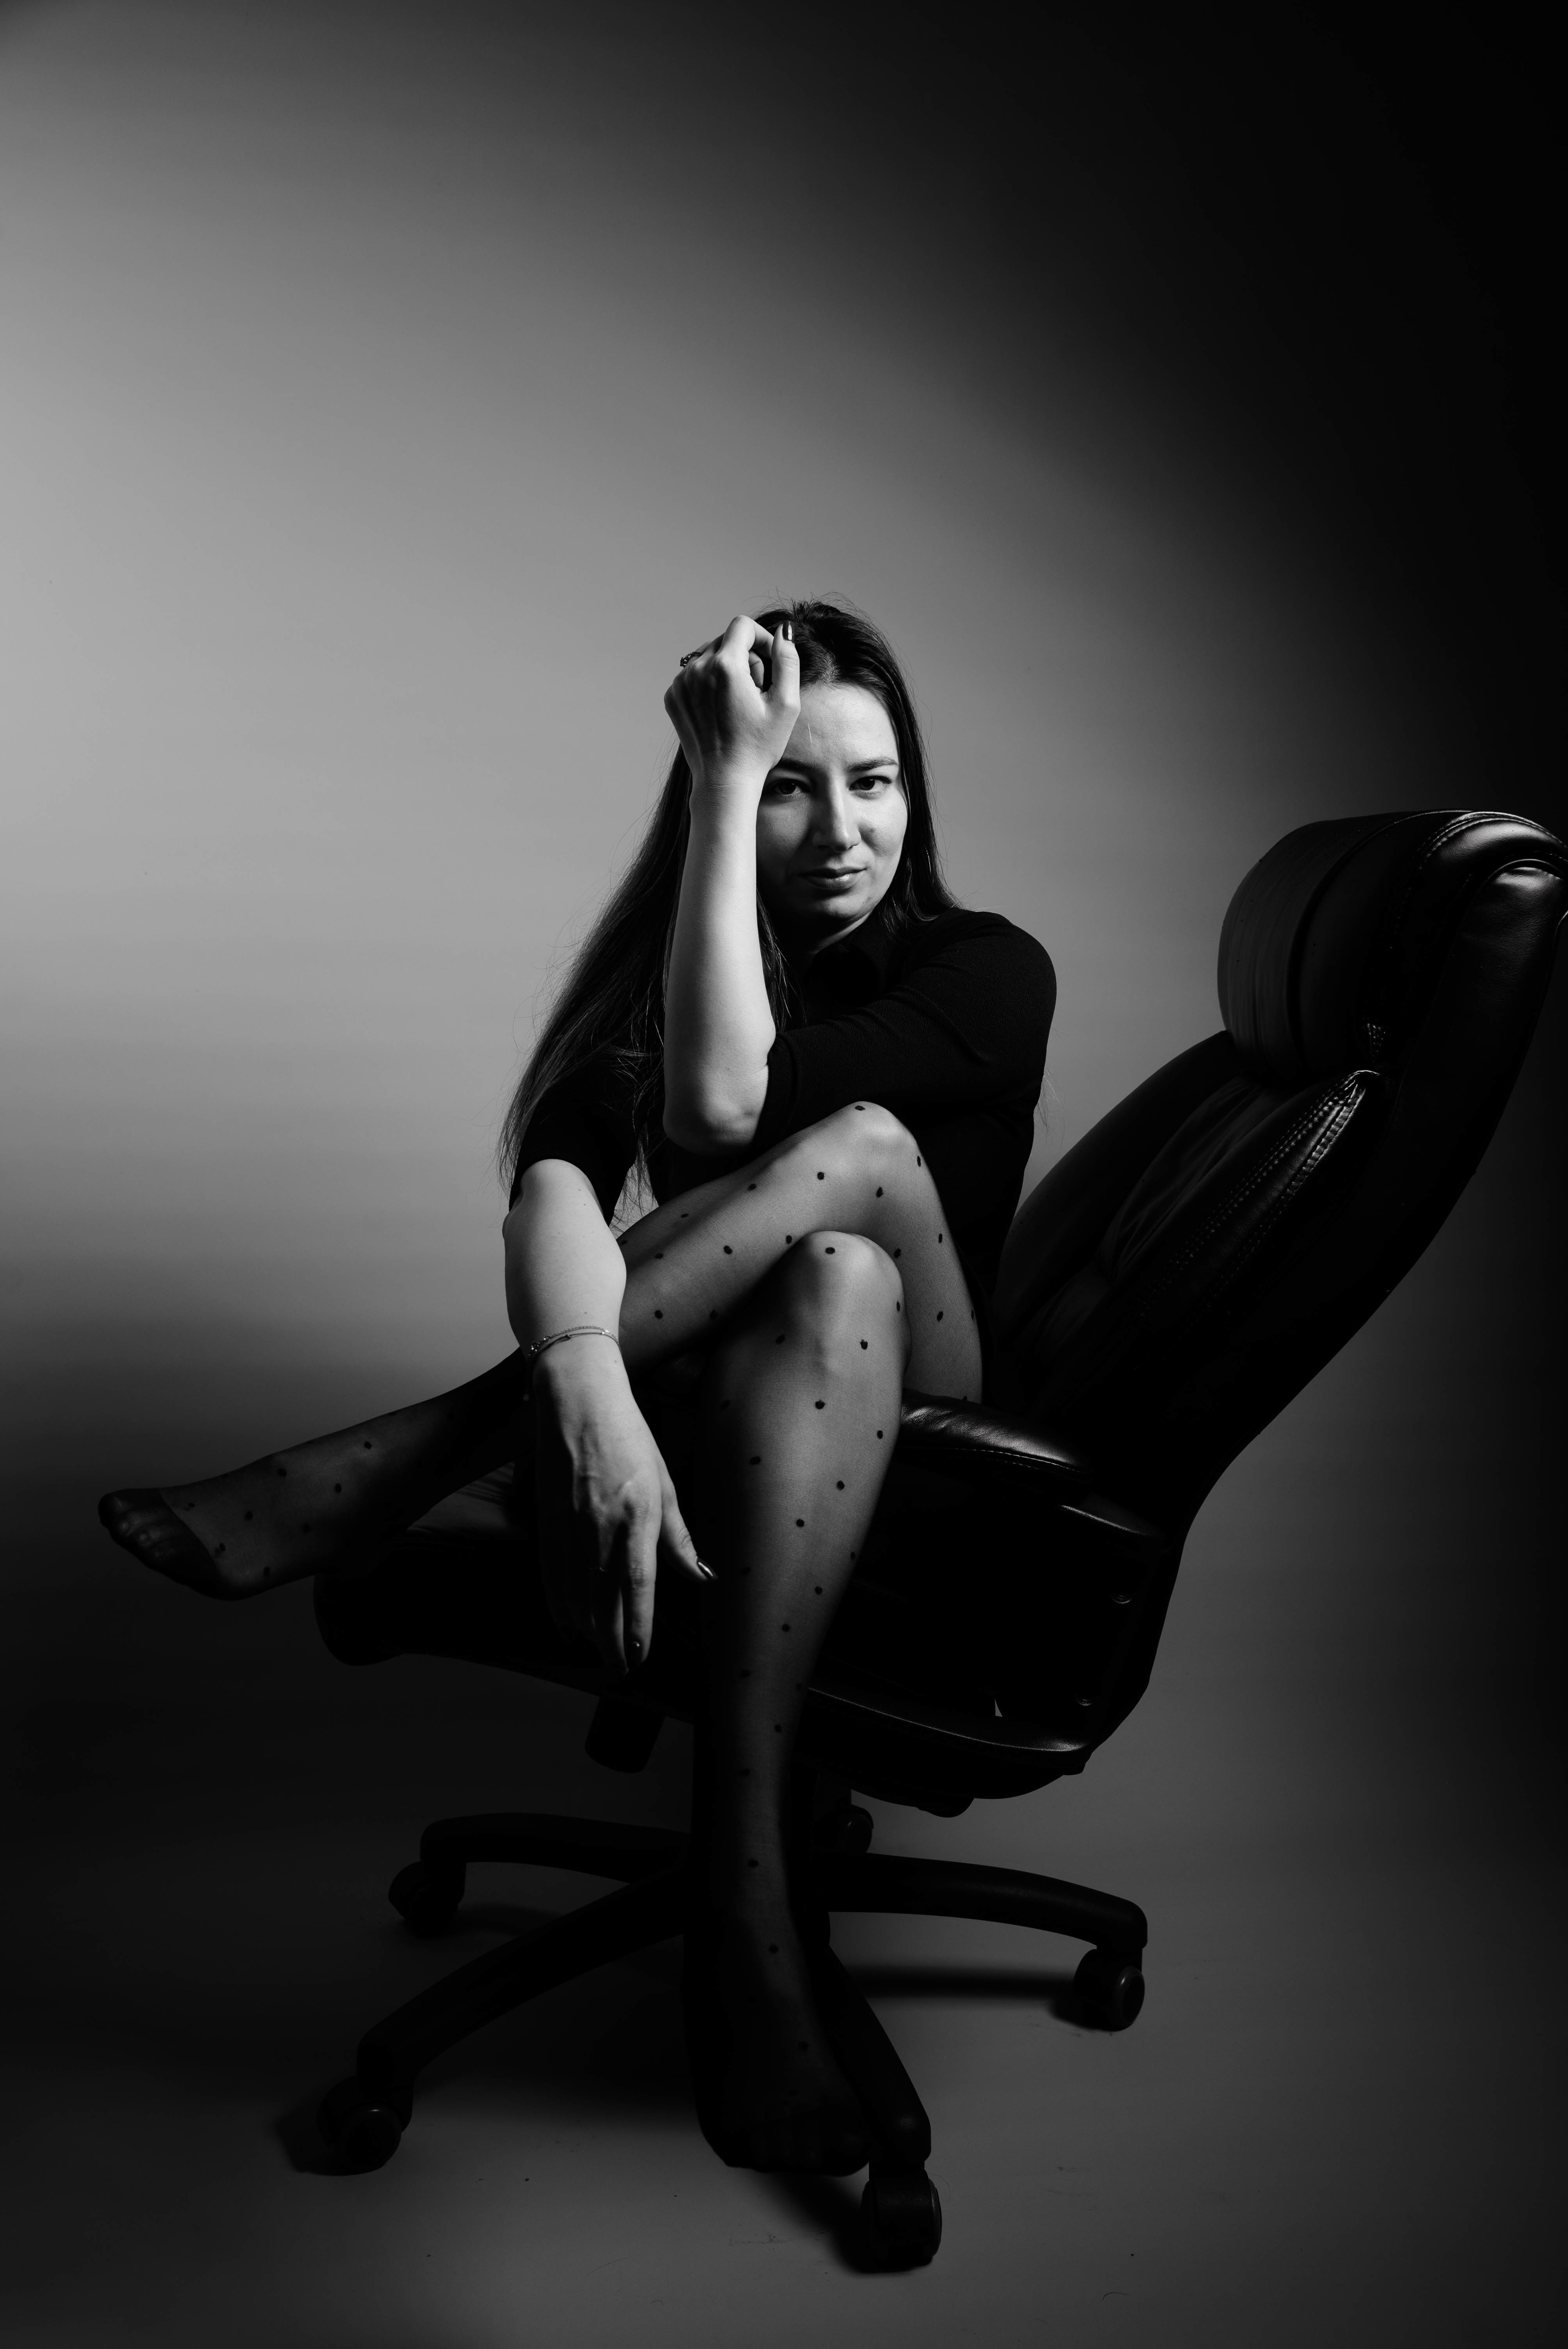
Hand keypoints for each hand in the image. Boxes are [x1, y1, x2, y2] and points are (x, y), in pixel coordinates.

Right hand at [530, 1341, 708, 1674]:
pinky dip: (556, 1604)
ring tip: (597, 1653)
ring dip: (586, 1628)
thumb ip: (679, 1538)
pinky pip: (550, 1573)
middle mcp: (600, 1527)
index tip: (640, 1658)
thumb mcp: (664, 1484)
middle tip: (620, 1670)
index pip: (638, 1588)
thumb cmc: (629, 1438)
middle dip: (612, 1641)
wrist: (576, 1400)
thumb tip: (703, 1577)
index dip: (637, 1628)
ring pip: (574, 1593)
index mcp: (636, 1517)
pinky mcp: (546, 1520)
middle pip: (604, 1600)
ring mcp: (569, 1526)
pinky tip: (564, 1626)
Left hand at [664, 614, 799, 794]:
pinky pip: (694, 674)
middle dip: (746, 656)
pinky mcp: (672, 697)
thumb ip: (787, 660)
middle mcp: (697, 669)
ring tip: (738, 701)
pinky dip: (709, 683)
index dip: (761, 638)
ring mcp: (681, 683)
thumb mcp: (786, 704)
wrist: (724, 781)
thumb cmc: (758, 746)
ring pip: (709, 656)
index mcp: (725, 666)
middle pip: (726, 640)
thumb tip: (783, 632)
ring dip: (727, 669)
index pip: (742, 626)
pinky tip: (721, 709)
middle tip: (757, 689)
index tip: (769, 660)